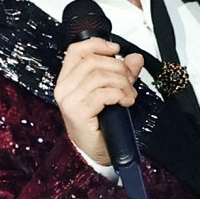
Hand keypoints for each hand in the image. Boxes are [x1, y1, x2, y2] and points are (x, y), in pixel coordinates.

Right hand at [54, 39, 144, 165]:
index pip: (76, 50)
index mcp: (67, 80)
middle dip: (118, 68)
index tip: (116, 49)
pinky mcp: (78, 112)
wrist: (95, 154)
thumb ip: (122, 73)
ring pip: (100, 76)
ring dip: (122, 83)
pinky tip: (126, 102)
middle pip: (93, 61)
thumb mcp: (111, 94)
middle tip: (129, 81)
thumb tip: (135, 58)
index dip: (98, 44)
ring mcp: (69, 100)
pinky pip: (103, 93)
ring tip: (129, 95)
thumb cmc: (99, 126)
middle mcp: (64, 88)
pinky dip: (120, 94)